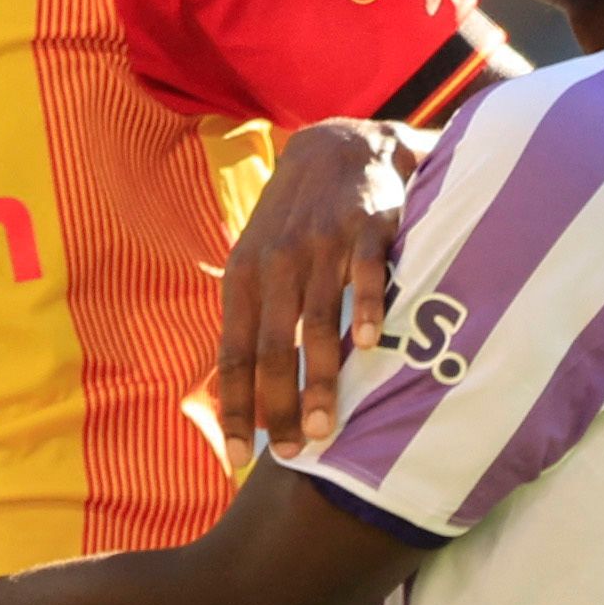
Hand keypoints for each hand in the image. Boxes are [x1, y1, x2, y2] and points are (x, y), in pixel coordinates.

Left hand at [217, 118, 413, 464]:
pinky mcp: (365, 227)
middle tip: (292, 452)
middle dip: (279, 403)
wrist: (336, 147)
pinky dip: (365, 305)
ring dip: (319, 374)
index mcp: (244, 277)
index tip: (238, 457)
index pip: (233, 353)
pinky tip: (369, 342)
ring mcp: (321, 244)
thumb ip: (250, 322)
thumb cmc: (293, 223)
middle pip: (272, 345)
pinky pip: (365, 271)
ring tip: (324, 424)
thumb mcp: (257, 263)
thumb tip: (236, 396)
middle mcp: (276, 263)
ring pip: (315, 318)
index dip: (236, 406)